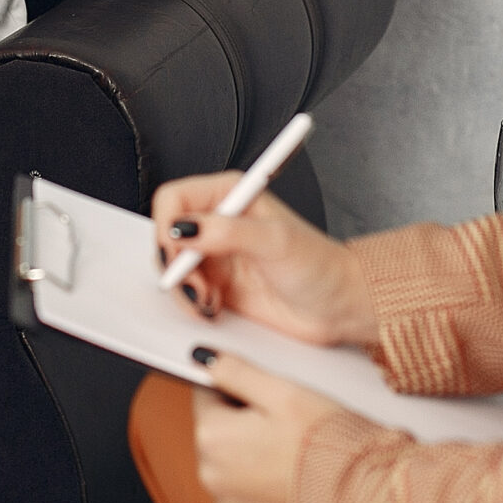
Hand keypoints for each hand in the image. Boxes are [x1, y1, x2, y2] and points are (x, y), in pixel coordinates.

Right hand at [152, 176, 376, 347]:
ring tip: (209, 299)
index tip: (177, 252)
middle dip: (175, 264)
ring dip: (183, 288)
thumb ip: (226, 231)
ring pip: (171, 267)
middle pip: (166, 235)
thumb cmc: (319, 266)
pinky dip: (191, 304)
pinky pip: (183, 292)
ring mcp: (215, 254)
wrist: (336, 307)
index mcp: (230, 194)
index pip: (174, 198)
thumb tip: (184, 229)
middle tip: (196, 283)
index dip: (167, 226)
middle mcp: (219, 221)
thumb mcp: (274, 241)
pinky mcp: (216, 285)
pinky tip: (214, 307)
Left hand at [193, 353, 345, 502]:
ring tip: (293, 458)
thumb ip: (238, 372)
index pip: (207, 396)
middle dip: (245, 427)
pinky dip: (262, 490)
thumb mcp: (286, 393)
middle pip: (218, 434)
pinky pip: (244, 499)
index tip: (269, 400)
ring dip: (253, 459)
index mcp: (211, 436)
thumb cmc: (328, 448)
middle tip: (289, 429)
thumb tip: (206, 359)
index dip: (240, 391)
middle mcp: (209, 476)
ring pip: (231, 467)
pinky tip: (291, 484)